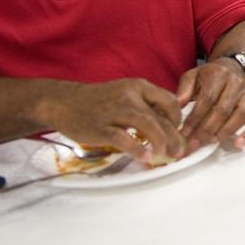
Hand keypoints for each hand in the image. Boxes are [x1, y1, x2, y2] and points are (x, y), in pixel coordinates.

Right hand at [51, 78, 184, 163]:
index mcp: (139, 87)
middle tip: (179, 152)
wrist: (64, 102)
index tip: (177, 131)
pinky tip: (145, 157)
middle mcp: (129, 96)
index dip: (178, 118)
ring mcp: (114, 111)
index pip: (169, 100)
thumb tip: (169, 126)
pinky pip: (122, 138)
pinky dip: (136, 149)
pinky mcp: (100, 127)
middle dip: (174, 137)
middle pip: (160, 116)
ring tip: (166, 155)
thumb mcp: (126, 94)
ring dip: (161, 141)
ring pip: (147, 124)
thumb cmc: (100, 102)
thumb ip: (146, 106)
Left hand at [176, 60, 244, 151]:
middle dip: (207, 129)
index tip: (184, 132)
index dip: (196, 117)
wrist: (234, 67)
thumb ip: (183, 90)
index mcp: (219, 74)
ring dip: (225, 132)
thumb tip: (176, 108)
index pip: (208, 98)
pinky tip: (238, 143)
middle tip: (194, 143)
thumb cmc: (210, 75)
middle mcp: (236, 83)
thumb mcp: (193, 76)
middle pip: (223, 109)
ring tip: (210, 142)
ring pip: (241, 115)